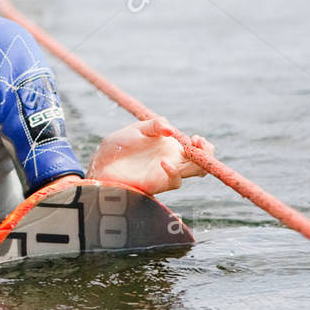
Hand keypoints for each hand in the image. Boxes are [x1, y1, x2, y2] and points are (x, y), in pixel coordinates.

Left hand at [87, 117, 214, 195]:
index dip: (204, 146)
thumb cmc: (119, 145)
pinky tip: (164, 162)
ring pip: (193, 173)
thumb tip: (171, 129)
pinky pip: (174, 182)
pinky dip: (173, 172)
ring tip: (187, 148)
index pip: (197, 150)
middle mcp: (173, 161)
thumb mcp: (137, 129)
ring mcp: (166, 174)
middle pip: (201, 163)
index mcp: (171, 147)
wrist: (101, 162)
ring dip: (196, 163)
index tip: (197, 138)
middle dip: (207, 154)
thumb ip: (154, 125)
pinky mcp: (157, 184)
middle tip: (198, 144)